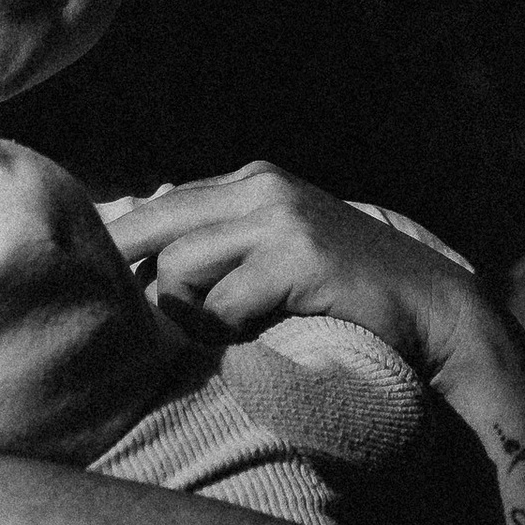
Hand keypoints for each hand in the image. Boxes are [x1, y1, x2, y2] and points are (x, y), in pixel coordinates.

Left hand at [106, 162, 481, 383]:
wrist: (433, 311)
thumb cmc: (350, 293)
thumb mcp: (283, 251)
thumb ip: (227, 245)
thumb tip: (147, 267)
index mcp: (254, 180)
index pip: (160, 205)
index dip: (122, 245)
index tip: (92, 278)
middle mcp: (262, 186)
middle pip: (155, 227)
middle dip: (127, 277)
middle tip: (114, 323)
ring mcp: (280, 217)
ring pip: (179, 269)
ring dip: (186, 317)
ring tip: (213, 342)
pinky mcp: (297, 256)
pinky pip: (219, 304)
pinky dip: (222, 334)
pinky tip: (248, 344)